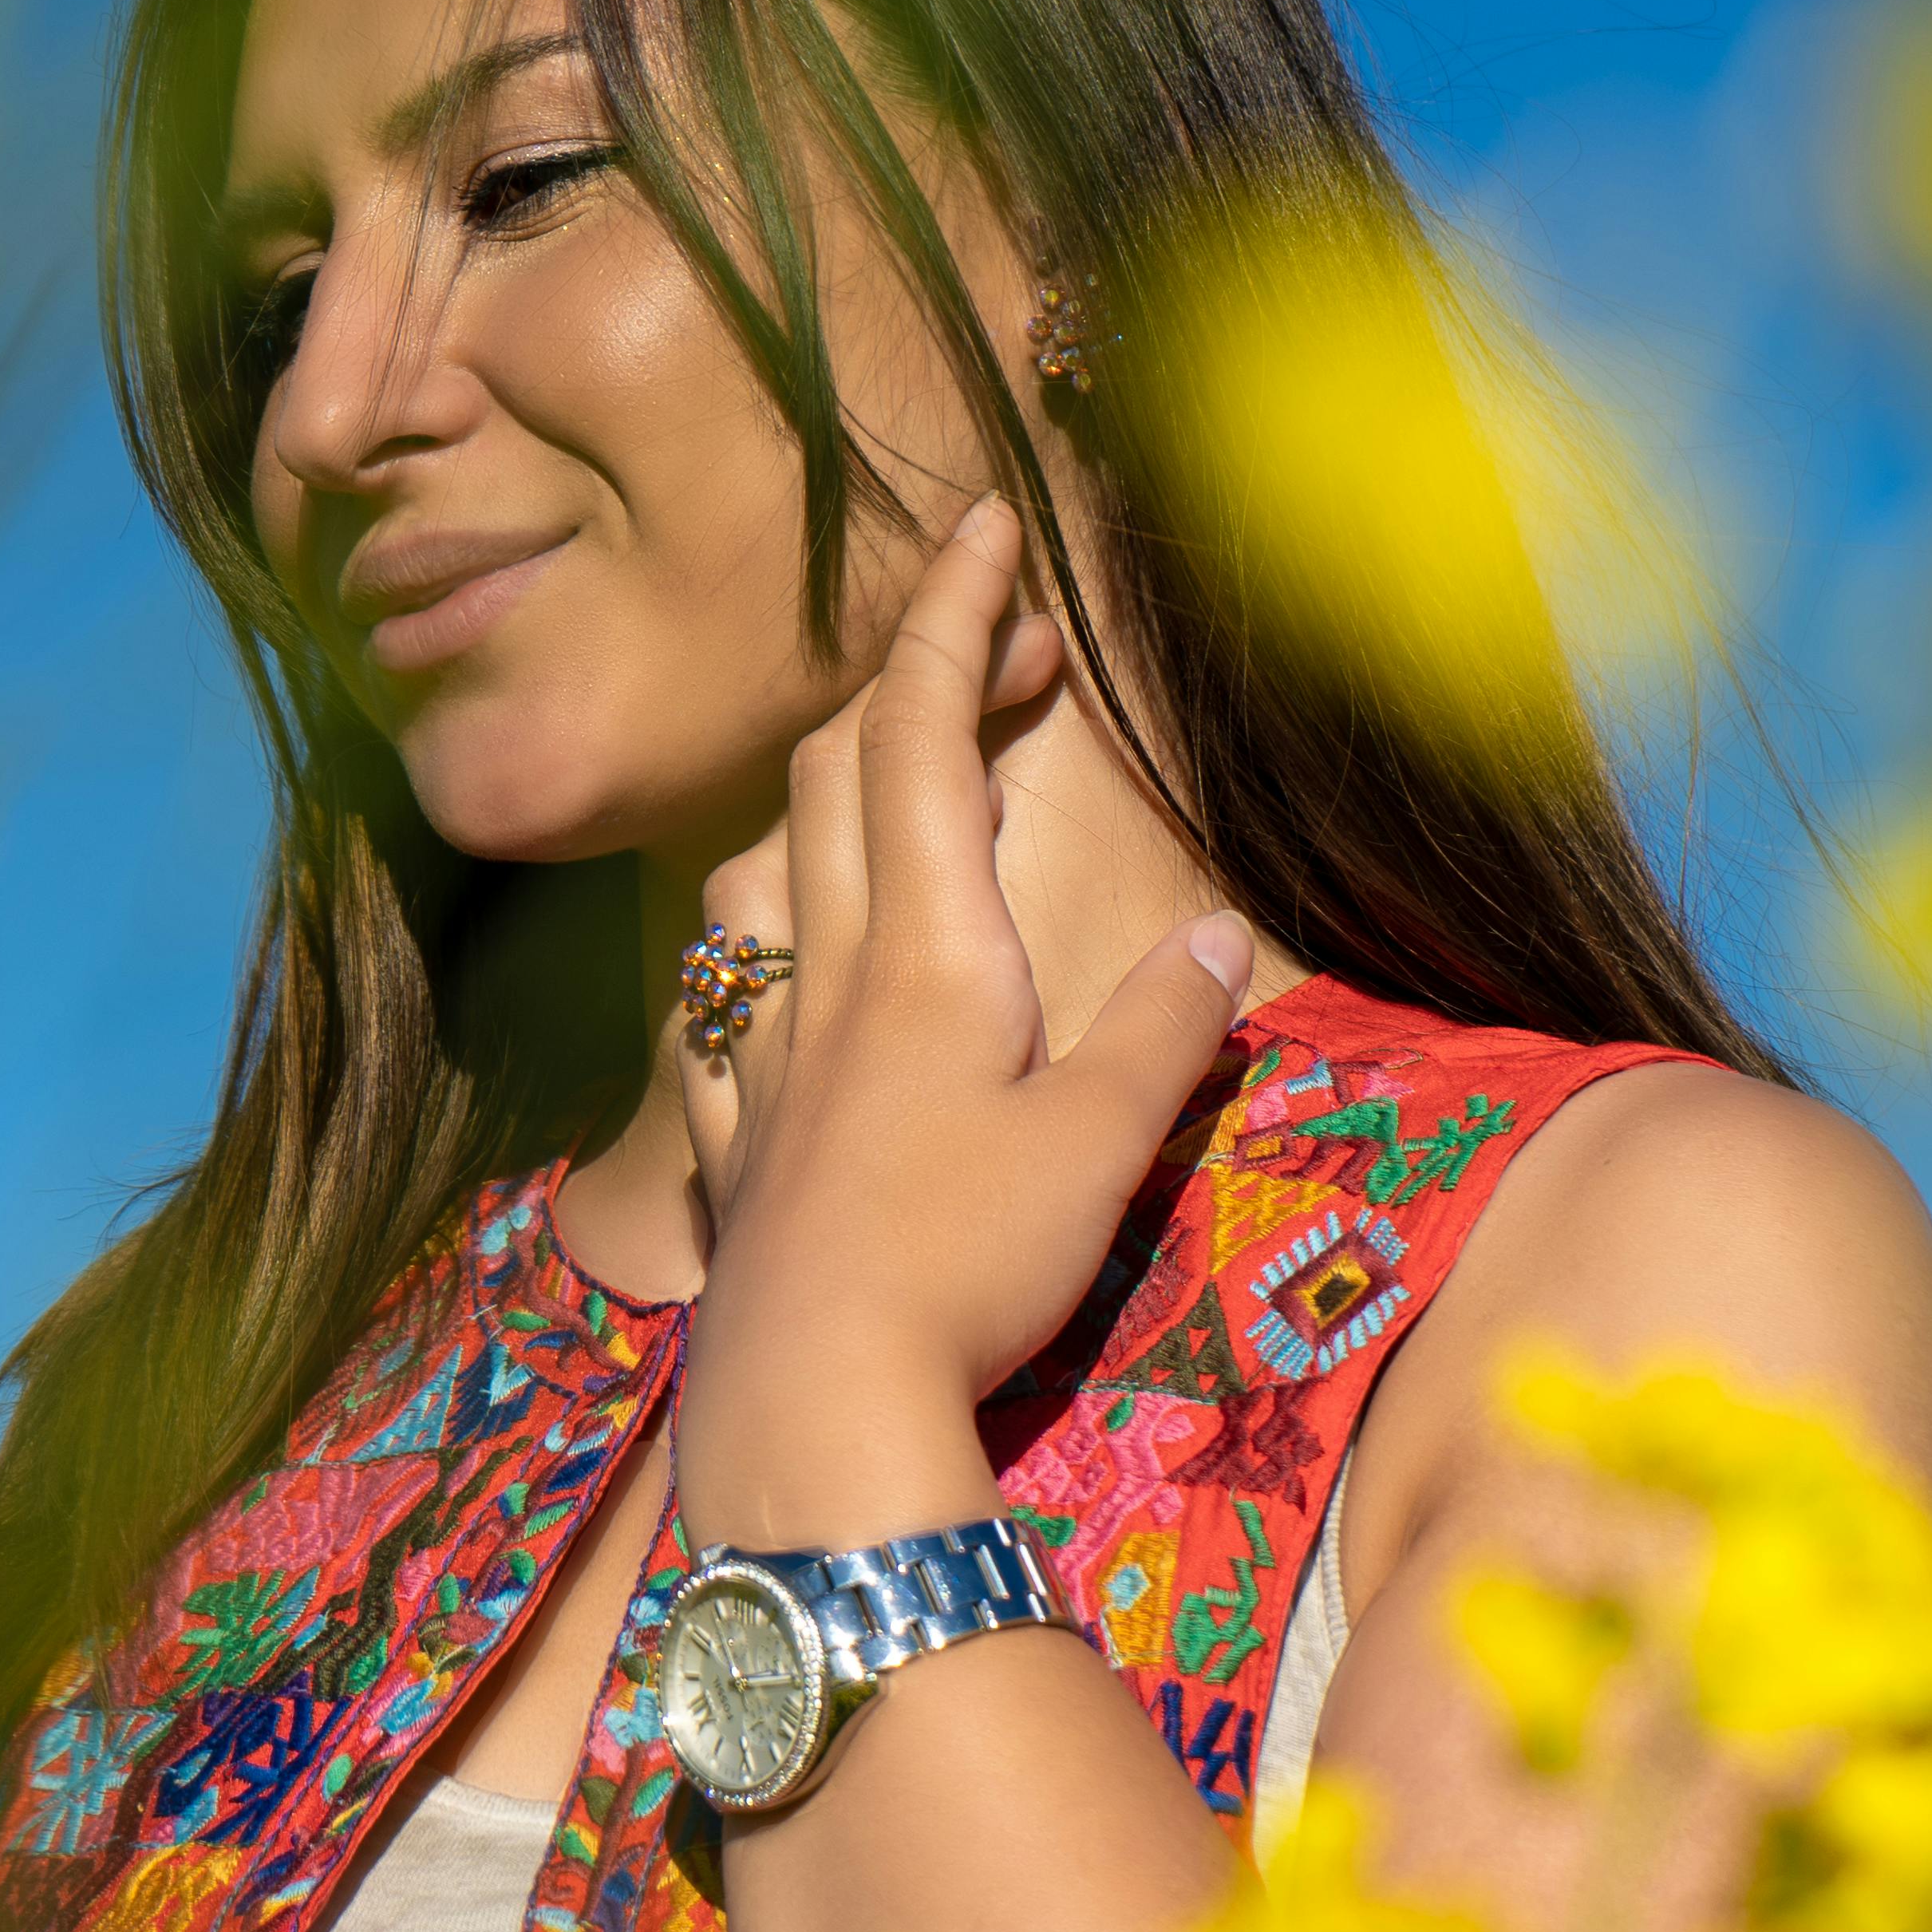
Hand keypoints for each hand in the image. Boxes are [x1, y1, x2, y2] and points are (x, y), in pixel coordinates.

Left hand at [673, 496, 1259, 1553]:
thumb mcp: (1100, 1145)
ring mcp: (769, 1061)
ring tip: (880, 802)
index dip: (951, 621)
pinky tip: (757, 978)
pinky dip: (748, 953)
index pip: (923, 736)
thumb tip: (1210, 939)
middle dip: (910, 684)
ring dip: (817, 804)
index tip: (984, 527)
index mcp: (927, 951)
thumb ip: (1164, 1032)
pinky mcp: (740, 1149)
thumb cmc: (966, 1266)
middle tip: (997, 657)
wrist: (815, 1404)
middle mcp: (830, 979)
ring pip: (758, 876)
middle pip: (837, 778)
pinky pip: (721, 1011)